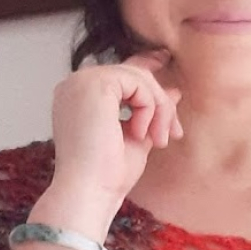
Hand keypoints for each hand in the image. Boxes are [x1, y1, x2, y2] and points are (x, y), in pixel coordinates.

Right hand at [50, 49, 182, 198]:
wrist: (88, 192)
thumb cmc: (106, 175)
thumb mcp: (136, 138)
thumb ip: (150, 112)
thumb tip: (174, 91)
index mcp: (80, 97)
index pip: (117, 73)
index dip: (144, 63)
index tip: (164, 58)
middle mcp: (76, 84)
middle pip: (134, 75)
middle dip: (160, 104)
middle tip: (172, 134)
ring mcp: (82, 81)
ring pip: (139, 77)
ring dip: (158, 109)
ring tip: (158, 140)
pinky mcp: (95, 84)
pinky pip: (138, 82)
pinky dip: (149, 108)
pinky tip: (140, 133)